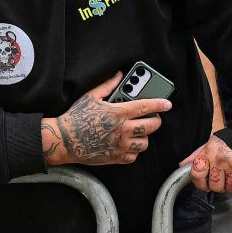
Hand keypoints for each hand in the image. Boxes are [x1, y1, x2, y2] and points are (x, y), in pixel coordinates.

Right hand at [42, 72, 171, 166]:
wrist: (64, 140)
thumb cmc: (76, 117)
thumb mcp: (91, 96)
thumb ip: (108, 85)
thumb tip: (118, 75)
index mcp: (118, 113)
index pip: (146, 107)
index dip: (159, 104)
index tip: (167, 104)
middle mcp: (122, 130)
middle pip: (151, 126)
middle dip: (156, 120)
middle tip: (153, 118)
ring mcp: (120, 145)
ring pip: (145, 142)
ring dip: (144, 136)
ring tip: (138, 131)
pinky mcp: (115, 157)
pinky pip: (133, 156)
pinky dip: (133, 150)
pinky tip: (127, 143)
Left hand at [181, 134, 231, 192]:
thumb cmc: (231, 139)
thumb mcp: (210, 143)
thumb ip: (196, 156)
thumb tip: (183, 165)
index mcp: (209, 152)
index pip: (197, 175)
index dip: (199, 183)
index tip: (203, 183)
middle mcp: (221, 160)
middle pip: (215, 186)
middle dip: (218, 185)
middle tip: (222, 178)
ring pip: (230, 189)